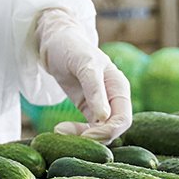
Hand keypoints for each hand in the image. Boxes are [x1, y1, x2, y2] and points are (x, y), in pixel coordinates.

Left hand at [37, 8, 132, 142]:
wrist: (55, 41)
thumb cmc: (72, 47)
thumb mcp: (84, 64)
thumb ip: (94, 89)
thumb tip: (103, 118)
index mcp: (119, 87)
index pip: (123, 119)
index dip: (108, 131)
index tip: (87, 135)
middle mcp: (113, 99)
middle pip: (113, 129)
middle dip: (93, 137)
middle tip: (66, 134)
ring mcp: (101, 105)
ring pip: (99, 132)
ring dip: (82, 136)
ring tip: (59, 131)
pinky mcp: (87, 109)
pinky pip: (88, 128)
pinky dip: (76, 133)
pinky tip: (61, 129)